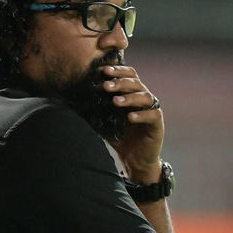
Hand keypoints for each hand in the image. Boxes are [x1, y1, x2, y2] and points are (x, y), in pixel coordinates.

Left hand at [102, 65, 162, 183]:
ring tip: (115, 101)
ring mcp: (152, 111)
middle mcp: (143, 100)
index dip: (118, 70)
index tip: (103, 70)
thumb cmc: (119, 140)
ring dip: (129, 97)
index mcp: (131, 95)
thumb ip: (96, 110)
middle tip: (105, 85)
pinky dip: (142, 115)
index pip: (128, 75)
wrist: (134, 162)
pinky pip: (153, 115)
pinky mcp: (158, 125)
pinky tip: (130, 117)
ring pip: (145, 96)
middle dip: (120, 81)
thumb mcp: (104, 122)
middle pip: (136, 82)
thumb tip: (74, 100)